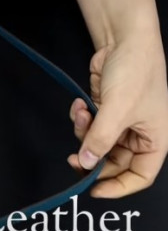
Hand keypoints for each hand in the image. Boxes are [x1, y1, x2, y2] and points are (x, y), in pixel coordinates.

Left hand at [68, 36, 167, 196]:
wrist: (124, 39)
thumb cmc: (136, 72)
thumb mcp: (117, 111)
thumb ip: (100, 140)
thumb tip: (87, 164)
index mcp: (155, 141)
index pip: (139, 177)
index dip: (118, 187)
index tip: (94, 191)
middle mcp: (140, 135)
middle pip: (113, 163)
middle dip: (92, 159)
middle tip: (73, 159)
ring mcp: (121, 123)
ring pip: (97, 145)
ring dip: (84, 133)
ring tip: (82, 114)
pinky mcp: (105, 111)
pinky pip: (89, 127)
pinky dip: (81, 118)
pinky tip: (80, 104)